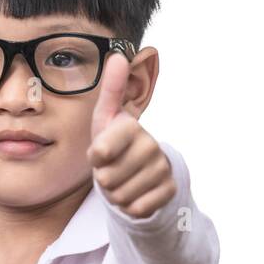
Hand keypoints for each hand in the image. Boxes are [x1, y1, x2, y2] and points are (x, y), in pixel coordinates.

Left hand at [87, 51, 174, 218]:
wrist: (139, 170)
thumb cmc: (114, 142)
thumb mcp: (105, 117)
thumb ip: (110, 89)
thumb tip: (117, 55)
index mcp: (131, 127)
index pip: (100, 152)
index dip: (95, 158)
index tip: (100, 152)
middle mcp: (151, 145)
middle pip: (107, 179)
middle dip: (103, 179)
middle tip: (112, 168)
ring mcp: (162, 169)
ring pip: (120, 196)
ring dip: (115, 193)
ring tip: (122, 178)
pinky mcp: (169, 190)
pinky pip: (135, 208)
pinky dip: (129, 205)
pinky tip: (135, 191)